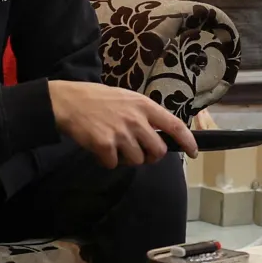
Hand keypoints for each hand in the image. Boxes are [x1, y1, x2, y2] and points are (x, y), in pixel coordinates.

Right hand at [46, 80, 199, 167]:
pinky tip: (99, 148)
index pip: (174, 125)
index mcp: (144, 105)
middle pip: (157, 151)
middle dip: (150, 157)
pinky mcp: (105, 146)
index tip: (194, 152)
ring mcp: (121, 133)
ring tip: (114, 146)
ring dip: (126, 159)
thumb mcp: (126, 98)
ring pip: (137, 160)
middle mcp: (136, 120)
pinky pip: (114, 164)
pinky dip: (107, 161)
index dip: (187, 141)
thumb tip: (157, 133)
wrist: (68, 102)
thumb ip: (143, 114)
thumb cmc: (97, 99)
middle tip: (139, 153)